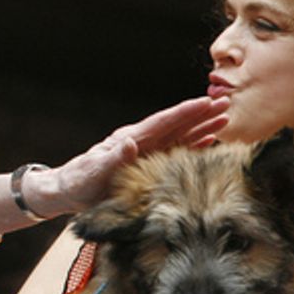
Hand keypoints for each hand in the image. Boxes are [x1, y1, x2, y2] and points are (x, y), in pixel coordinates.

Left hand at [41, 96, 228, 214]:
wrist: (67, 192)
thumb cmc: (78, 182)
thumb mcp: (93, 171)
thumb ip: (112, 158)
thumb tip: (130, 142)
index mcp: (130, 139)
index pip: (163, 122)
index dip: (185, 112)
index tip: (206, 101)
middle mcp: (140, 142)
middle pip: (176, 125)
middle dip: (201, 115)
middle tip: (226, 104)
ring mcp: (145, 152)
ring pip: (180, 136)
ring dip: (202, 128)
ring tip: (225, 119)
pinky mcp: (147, 164)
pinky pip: (176, 152)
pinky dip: (194, 146)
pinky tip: (209, 142)